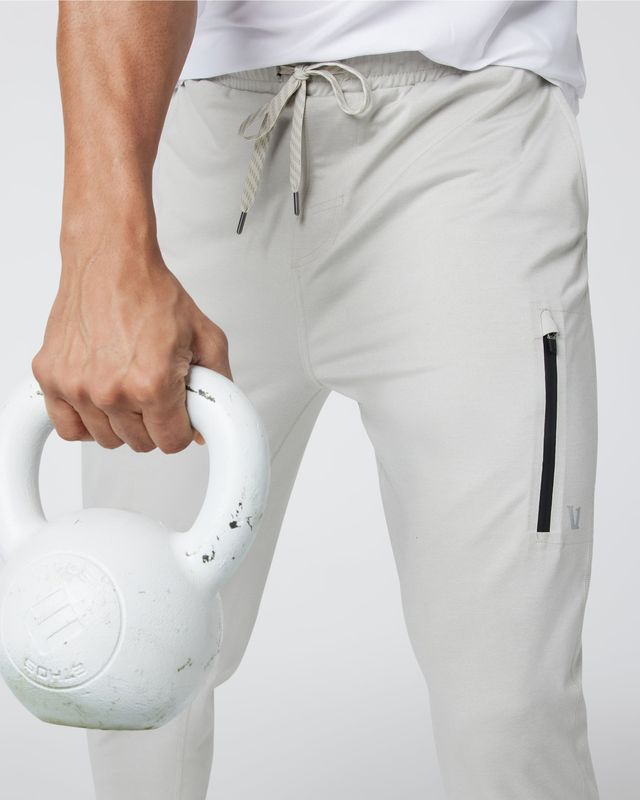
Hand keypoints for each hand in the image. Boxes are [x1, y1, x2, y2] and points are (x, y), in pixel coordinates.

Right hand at [32, 238, 231, 453]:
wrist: (111, 261)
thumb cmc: (152, 293)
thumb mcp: (204, 337)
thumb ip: (216, 385)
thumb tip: (207, 423)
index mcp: (151, 383)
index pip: (172, 442)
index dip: (182, 428)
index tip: (178, 413)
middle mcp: (111, 390)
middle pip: (140, 443)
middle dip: (154, 422)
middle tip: (155, 391)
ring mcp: (77, 386)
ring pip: (106, 439)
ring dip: (121, 422)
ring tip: (128, 387)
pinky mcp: (51, 378)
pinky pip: (68, 428)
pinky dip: (85, 422)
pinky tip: (100, 401)